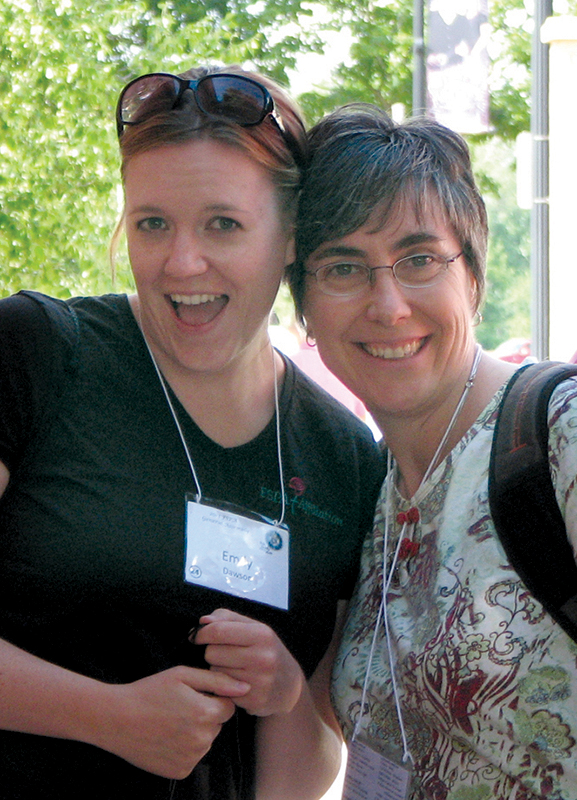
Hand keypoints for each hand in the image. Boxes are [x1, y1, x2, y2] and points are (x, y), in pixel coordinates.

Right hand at [96, 666, 249, 778]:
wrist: (116, 719)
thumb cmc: (149, 692)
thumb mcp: (182, 675)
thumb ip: (217, 680)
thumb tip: (245, 688)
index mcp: (206, 714)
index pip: (228, 707)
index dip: (213, 698)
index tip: (193, 695)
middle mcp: (202, 741)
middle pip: (217, 725)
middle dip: (204, 715)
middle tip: (178, 707)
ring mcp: (191, 759)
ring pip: (205, 741)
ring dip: (195, 732)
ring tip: (169, 721)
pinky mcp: (180, 772)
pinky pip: (192, 757)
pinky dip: (184, 748)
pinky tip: (166, 737)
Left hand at [195, 609, 303, 716]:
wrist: (290, 686)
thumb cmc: (267, 651)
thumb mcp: (254, 628)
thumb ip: (227, 618)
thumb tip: (203, 621)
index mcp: (262, 634)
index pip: (218, 631)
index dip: (202, 633)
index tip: (197, 636)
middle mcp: (262, 657)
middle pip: (212, 653)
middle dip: (213, 653)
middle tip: (225, 655)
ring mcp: (259, 681)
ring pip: (215, 673)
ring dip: (218, 670)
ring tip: (234, 669)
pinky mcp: (254, 701)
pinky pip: (222, 691)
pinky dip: (225, 687)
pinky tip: (237, 684)